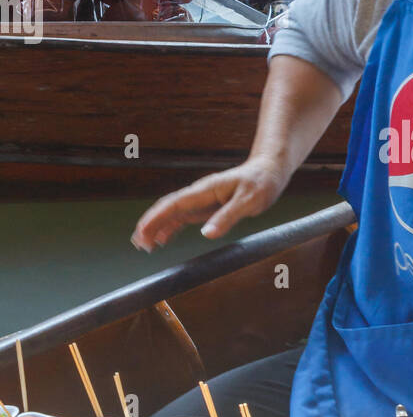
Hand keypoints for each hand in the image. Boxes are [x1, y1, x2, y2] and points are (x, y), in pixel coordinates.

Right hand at [131, 156, 286, 251]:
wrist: (268, 171)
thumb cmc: (261, 183)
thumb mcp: (249, 201)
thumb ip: (227, 217)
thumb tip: (206, 234)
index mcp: (206, 190)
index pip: (174, 203)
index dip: (156, 217)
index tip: (143, 230)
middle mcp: (199, 194)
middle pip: (168, 208)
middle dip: (150, 224)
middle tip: (138, 243)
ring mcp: (201, 201)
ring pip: (172, 214)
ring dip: (157, 227)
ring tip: (144, 245)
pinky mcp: (206, 207)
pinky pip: (183, 218)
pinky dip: (171, 228)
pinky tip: (163, 239)